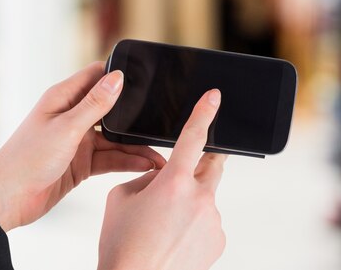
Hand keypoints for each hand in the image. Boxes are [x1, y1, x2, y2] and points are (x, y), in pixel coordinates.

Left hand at [0, 62, 165, 230]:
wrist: (7, 199)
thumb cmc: (27, 159)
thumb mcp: (67, 128)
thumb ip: (94, 105)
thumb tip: (118, 77)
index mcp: (63, 98)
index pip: (96, 76)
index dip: (119, 75)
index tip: (147, 79)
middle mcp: (71, 116)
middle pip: (110, 110)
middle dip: (133, 117)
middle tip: (159, 123)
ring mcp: (76, 141)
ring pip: (113, 139)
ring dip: (134, 146)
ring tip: (158, 155)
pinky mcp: (80, 164)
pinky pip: (109, 159)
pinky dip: (125, 162)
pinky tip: (144, 165)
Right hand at [98, 89, 226, 269]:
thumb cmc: (122, 244)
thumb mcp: (122, 198)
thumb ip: (146, 177)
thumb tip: (163, 175)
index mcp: (173, 182)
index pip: (193, 137)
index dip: (205, 113)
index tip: (215, 97)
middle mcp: (199, 198)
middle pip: (211, 165)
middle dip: (205, 158)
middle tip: (194, 161)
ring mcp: (212, 220)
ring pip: (204, 198)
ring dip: (189, 202)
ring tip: (163, 224)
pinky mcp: (218, 240)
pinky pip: (207, 221)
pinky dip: (193, 224)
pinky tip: (173, 238)